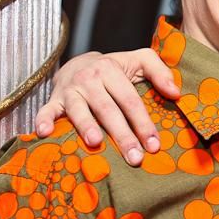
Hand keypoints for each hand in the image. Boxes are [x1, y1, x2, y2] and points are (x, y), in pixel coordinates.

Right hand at [34, 49, 179, 164]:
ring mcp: (70, 91)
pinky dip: (43, 121)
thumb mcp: (139, 60)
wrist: (78, 62)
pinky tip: (44, 133)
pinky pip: (46, 111)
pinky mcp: (53, 100)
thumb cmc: (116, 68)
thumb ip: (160, 72)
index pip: (131, 100)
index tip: (154, 145)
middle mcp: (89, 79)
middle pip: (108, 110)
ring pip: (79, 111)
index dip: (143, 123)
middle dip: (122, 135)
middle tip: (135, 157)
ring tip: (96, 143)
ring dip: (86, 127)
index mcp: (111, 70)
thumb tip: (176, 93)